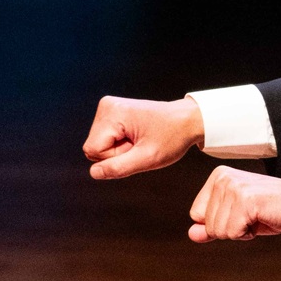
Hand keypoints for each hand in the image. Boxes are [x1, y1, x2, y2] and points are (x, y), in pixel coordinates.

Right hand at [84, 95, 202, 178]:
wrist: (188, 120)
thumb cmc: (173, 137)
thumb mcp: (148, 158)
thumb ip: (119, 167)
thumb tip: (94, 173)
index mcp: (111, 113)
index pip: (93, 151)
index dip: (115, 158)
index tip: (137, 149)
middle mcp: (106, 106)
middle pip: (95, 146)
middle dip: (118, 153)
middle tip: (142, 145)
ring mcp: (109, 108)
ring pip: (101, 143)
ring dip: (122, 148)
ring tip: (142, 140)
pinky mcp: (113, 112)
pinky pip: (108, 138)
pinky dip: (123, 142)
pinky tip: (139, 136)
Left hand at [188, 166, 280, 242]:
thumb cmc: (276, 210)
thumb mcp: (240, 218)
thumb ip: (214, 225)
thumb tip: (192, 234)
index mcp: (219, 177)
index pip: (197, 214)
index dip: (222, 224)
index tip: (244, 214)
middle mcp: (223, 178)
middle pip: (208, 225)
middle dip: (232, 230)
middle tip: (256, 216)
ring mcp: (234, 188)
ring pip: (219, 231)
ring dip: (242, 232)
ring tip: (261, 216)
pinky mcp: (246, 201)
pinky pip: (233, 233)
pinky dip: (249, 234)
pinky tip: (264, 219)